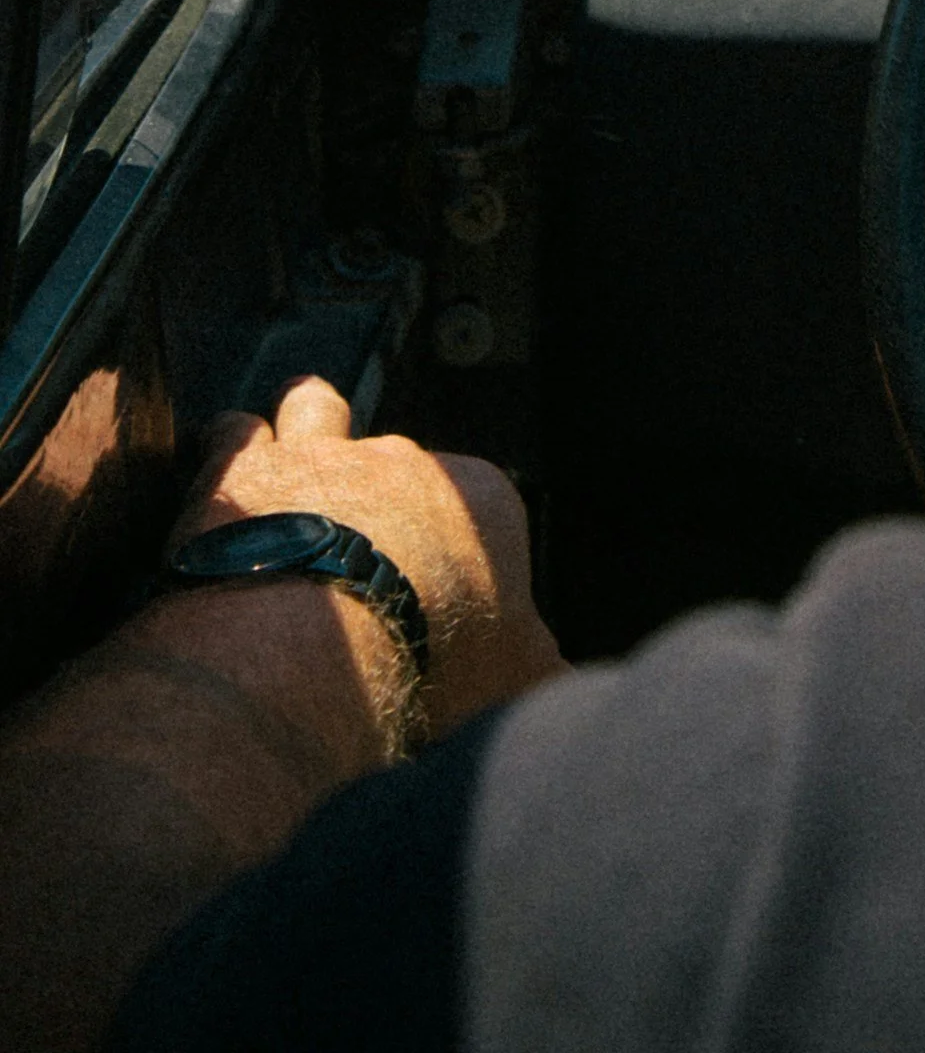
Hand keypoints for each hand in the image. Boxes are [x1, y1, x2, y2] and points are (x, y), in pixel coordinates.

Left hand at [175, 376, 563, 738]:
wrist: (326, 639)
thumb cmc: (435, 656)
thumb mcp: (516, 673)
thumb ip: (534, 662)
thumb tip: (552, 673)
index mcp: (479, 500)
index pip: (478, 508)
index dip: (458, 554)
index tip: (438, 606)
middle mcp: (403, 461)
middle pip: (399, 465)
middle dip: (382, 500)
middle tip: (359, 568)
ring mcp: (321, 458)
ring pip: (317, 406)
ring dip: (306, 429)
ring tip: (291, 467)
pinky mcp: (243, 470)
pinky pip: (234, 431)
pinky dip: (226, 452)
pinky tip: (218, 491)